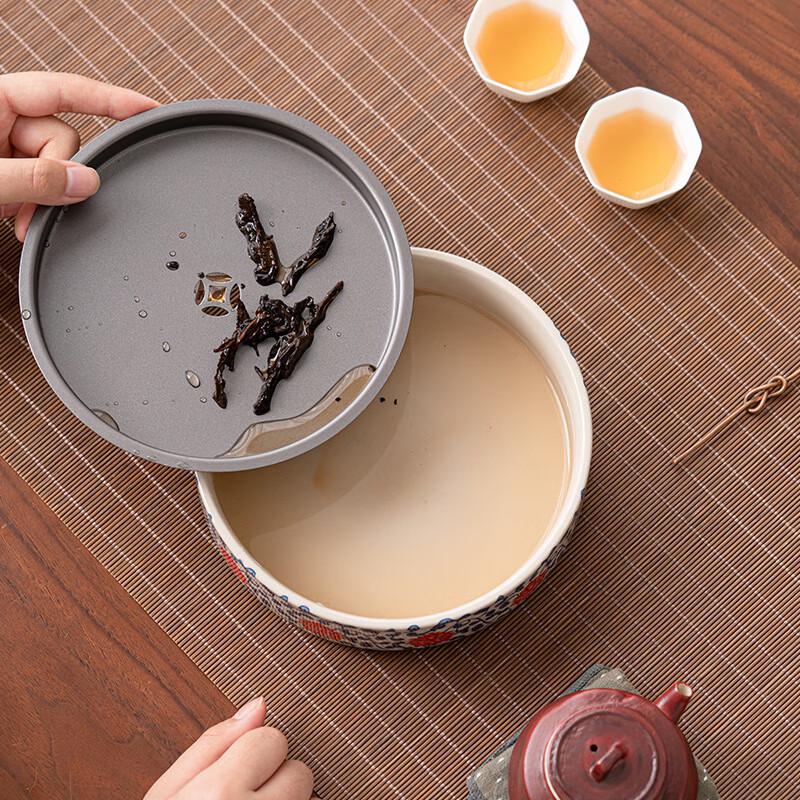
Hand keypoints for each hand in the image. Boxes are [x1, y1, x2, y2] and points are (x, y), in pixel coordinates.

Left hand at [0, 71, 157, 240]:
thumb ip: (35, 178)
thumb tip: (85, 182)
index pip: (64, 91)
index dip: (109, 98)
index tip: (147, 108)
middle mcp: (4, 120)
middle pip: (63, 140)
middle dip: (55, 176)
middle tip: (31, 204)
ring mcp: (7, 149)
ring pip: (58, 169)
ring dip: (43, 199)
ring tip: (18, 217)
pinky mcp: (10, 177)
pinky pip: (44, 189)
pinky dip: (37, 210)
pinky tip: (19, 219)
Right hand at [144, 697, 316, 799]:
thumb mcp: (165, 794)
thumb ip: (211, 744)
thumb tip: (258, 704)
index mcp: (219, 794)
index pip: (271, 739)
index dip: (250, 755)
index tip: (232, 774)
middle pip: (300, 772)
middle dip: (274, 781)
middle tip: (240, 799)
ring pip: (306, 796)